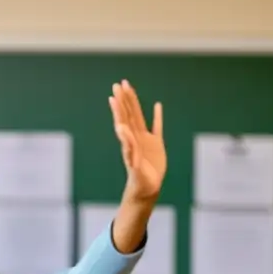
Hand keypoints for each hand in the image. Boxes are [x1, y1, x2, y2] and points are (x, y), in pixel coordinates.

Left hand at [109, 80, 165, 201]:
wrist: (146, 190)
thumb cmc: (138, 181)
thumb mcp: (133, 163)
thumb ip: (128, 145)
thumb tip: (121, 127)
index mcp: (129, 141)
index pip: (123, 120)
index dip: (119, 107)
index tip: (114, 94)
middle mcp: (135, 138)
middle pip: (129, 114)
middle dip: (124, 99)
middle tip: (120, 83)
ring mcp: (146, 140)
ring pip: (140, 117)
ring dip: (135, 103)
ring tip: (131, 89)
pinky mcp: (156, 145)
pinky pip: (157, 127)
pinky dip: (157, 116)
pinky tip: (157, 105)